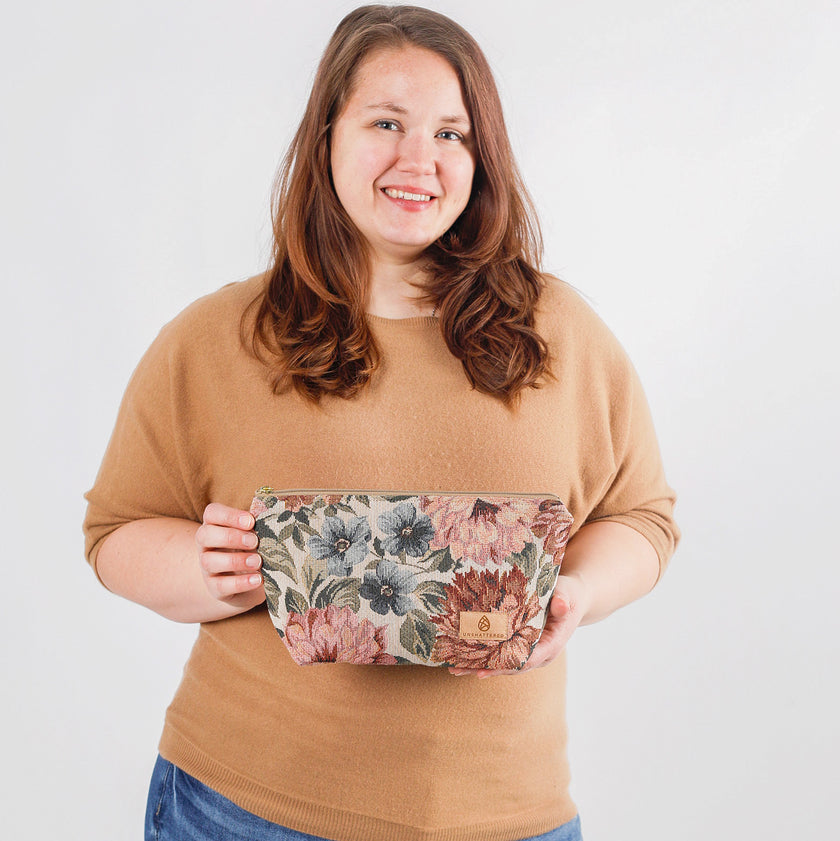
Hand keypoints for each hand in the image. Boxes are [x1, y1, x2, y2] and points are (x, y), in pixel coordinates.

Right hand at [196, 503, 266, 611]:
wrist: (250, 580)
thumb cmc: (253, 548)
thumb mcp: (255, 535)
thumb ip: (259, 527)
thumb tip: (274, 520)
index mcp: (214, 525)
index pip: (212, 513)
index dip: (229, 515)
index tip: (251, 521)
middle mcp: (205, 545)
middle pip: (204, 536)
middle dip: (231, 537)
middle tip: (255, 541)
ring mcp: (207, 568)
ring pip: (209, 562)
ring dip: (235, 561)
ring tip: (258, 561)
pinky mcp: (214, 588)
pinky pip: (221, 586)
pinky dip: (240, 583)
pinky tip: (257, 579)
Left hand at [449, 573, 587, 678]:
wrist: (570, 597)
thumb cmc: (568, 594)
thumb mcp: (568, 593)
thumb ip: (563, 600)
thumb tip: (561, 606)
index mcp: (551, 645)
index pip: (528, 659)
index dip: (507, 664)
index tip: (487, 668)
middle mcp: (539, 654)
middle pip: (510, 666)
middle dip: (487, 668)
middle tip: (461, 669)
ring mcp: (528, 651)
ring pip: (502, 663)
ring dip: (479, 665)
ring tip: (454, 668)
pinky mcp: (519, 645)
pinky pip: (500, 653)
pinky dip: (483, 655)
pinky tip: (462, 655)